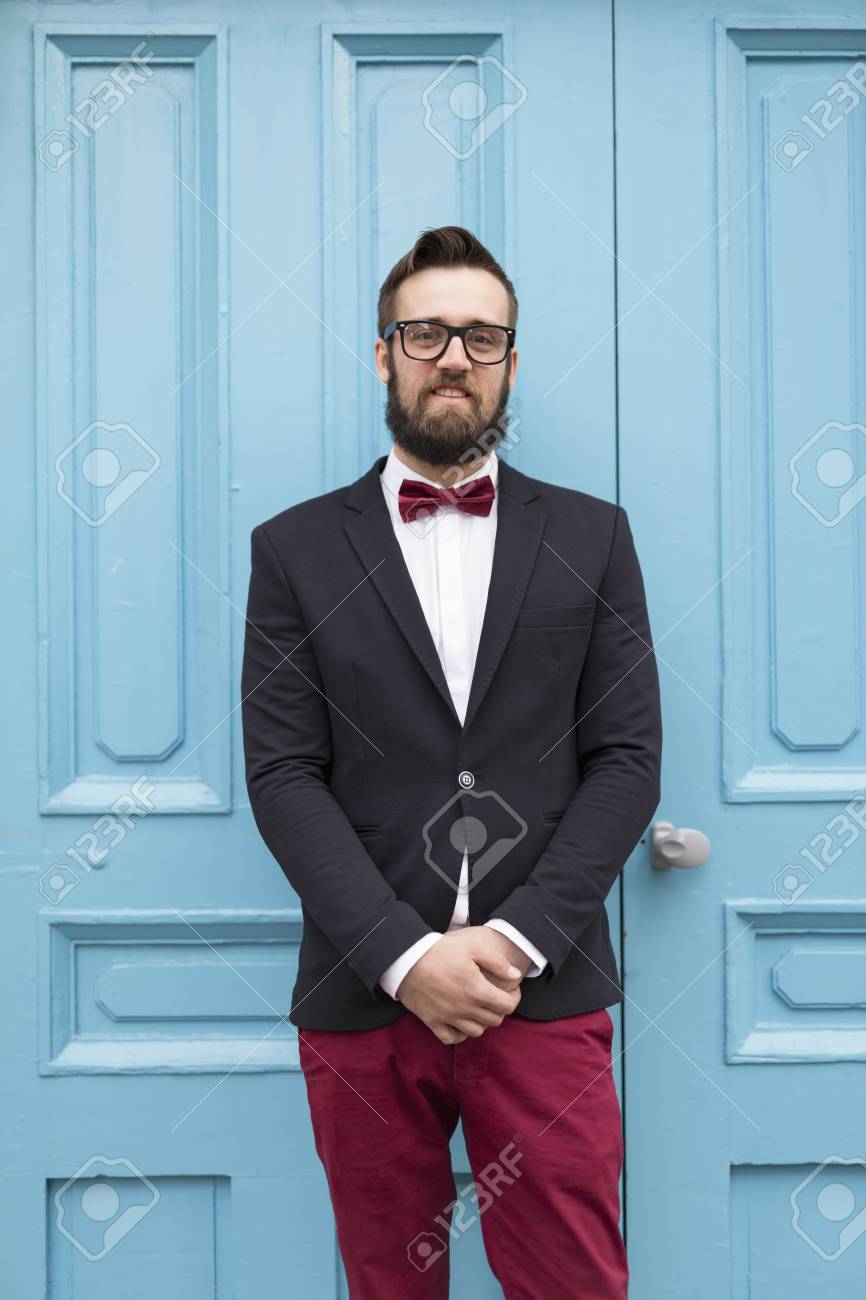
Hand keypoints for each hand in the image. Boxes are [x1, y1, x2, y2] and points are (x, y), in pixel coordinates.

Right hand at [396, 928, 523, 1044]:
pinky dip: (460, 1034)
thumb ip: (497, 961)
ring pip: (476, 1032)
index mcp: (477, 990)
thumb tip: (515, 975)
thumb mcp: (472, 946)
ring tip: (479, 1008)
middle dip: (500, 1009)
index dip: (514, 998)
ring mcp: (448, 1018)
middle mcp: (465, 1008)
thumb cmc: (440, 951)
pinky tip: (460, 1021)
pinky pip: (452, 1039)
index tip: (511, 990)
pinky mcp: (433, 1022)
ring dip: (482, 1021)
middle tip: (495, 996)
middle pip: (494, 1020)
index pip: (507, 1006)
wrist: (407, 959)